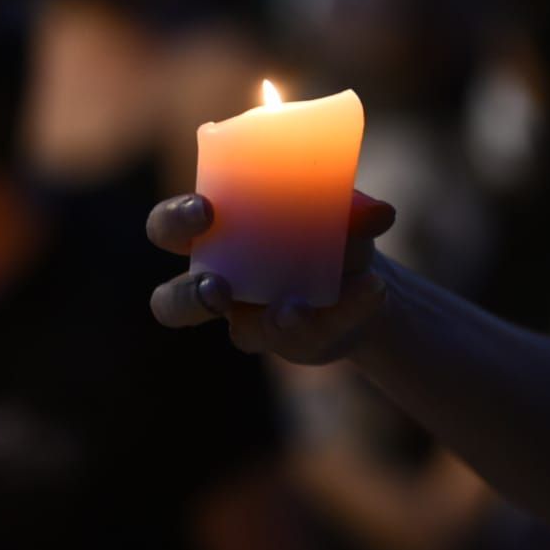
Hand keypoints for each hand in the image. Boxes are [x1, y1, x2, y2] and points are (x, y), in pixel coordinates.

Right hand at [147, 191, 396, 363]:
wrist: (360, 275)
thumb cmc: (320, 227)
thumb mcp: (332, 206)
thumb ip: (350, 206)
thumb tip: (381, 213)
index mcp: (211, 235)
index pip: (168, 230)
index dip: (175, 222)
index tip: (206, 210)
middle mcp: (218, 285)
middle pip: (172, 302)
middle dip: (190, 297)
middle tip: (218, 289)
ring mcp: (251, 321)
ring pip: (241, 335)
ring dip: (268, 323)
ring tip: (293, 312)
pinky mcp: (292, 343)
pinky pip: (312, 334)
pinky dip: (346, 310)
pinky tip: (372, 290)